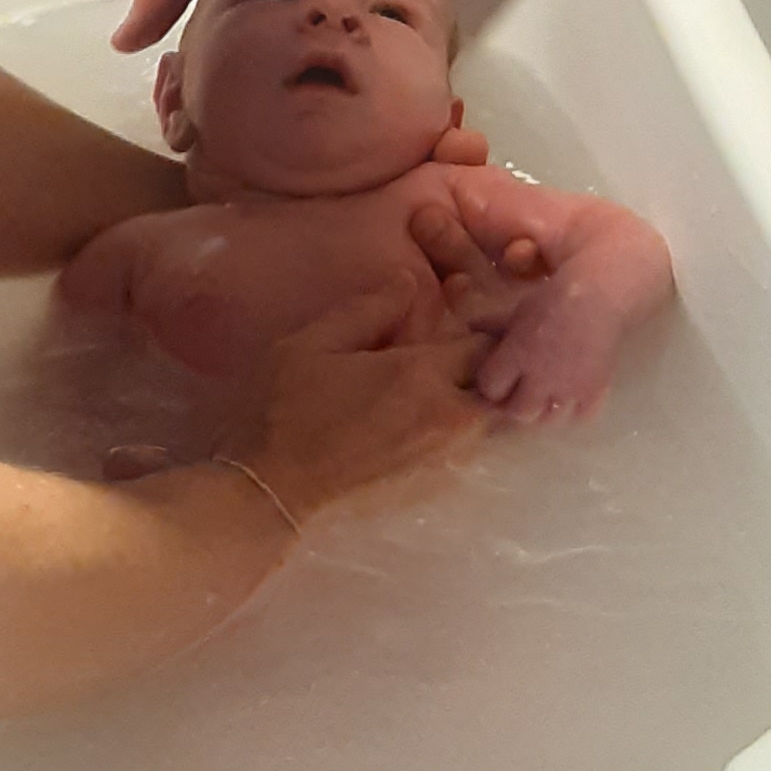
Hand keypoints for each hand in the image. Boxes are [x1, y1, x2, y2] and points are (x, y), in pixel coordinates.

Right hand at [251, 313, 488, 525]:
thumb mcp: (314, 343)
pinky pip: (468, 451)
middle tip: (465, 353)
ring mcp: (444, 458)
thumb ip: (368, 309)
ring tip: (452, 385)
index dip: (482, 329)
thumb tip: (410, 281)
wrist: (274, 490)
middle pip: (496, 387)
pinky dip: (464, 433)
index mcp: (421, 374)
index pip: (484, 344)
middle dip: (489, 369)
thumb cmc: (287, 410)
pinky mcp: (434, 487)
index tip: (468, 319)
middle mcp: (446, 418)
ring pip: (486, 422)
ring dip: (477, 401)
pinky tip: (432, 423)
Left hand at [475, 275, 629, 425]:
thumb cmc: (553, 299)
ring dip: (542, 412)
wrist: (597, 296)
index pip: (490, 388)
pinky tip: (571, 399)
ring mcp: (569, 388)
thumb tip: (471, 329)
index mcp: (517, 355)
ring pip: (547, 421)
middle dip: (514, 405)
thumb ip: (495, 326)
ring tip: (544, 398)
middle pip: (518, 412)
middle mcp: (540, 378)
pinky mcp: (594, 391)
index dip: (490, 386)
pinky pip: (579, 417)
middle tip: (517, 395)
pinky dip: (573, 411)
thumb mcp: (518, 311)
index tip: (494, 381)